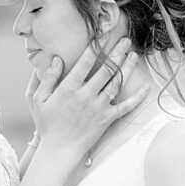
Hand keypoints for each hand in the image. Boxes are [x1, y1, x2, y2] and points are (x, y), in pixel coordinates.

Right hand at [29, 38, 148, 159]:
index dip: (97, 47)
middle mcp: (86, 96)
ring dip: (127, 67)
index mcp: (68, 88)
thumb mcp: (37, 99)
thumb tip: (56, 58)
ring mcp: (98, 108)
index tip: (104, 35)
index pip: (86, 62)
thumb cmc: (47, 124)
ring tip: (133, 54)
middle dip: (117, 52)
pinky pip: (126, 107)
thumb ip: (46, 78)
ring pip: (117, 83)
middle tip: (125, 40)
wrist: (59, 150)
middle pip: (106, 69)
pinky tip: (146, 87)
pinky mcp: (107, 119)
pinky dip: (138, 98)